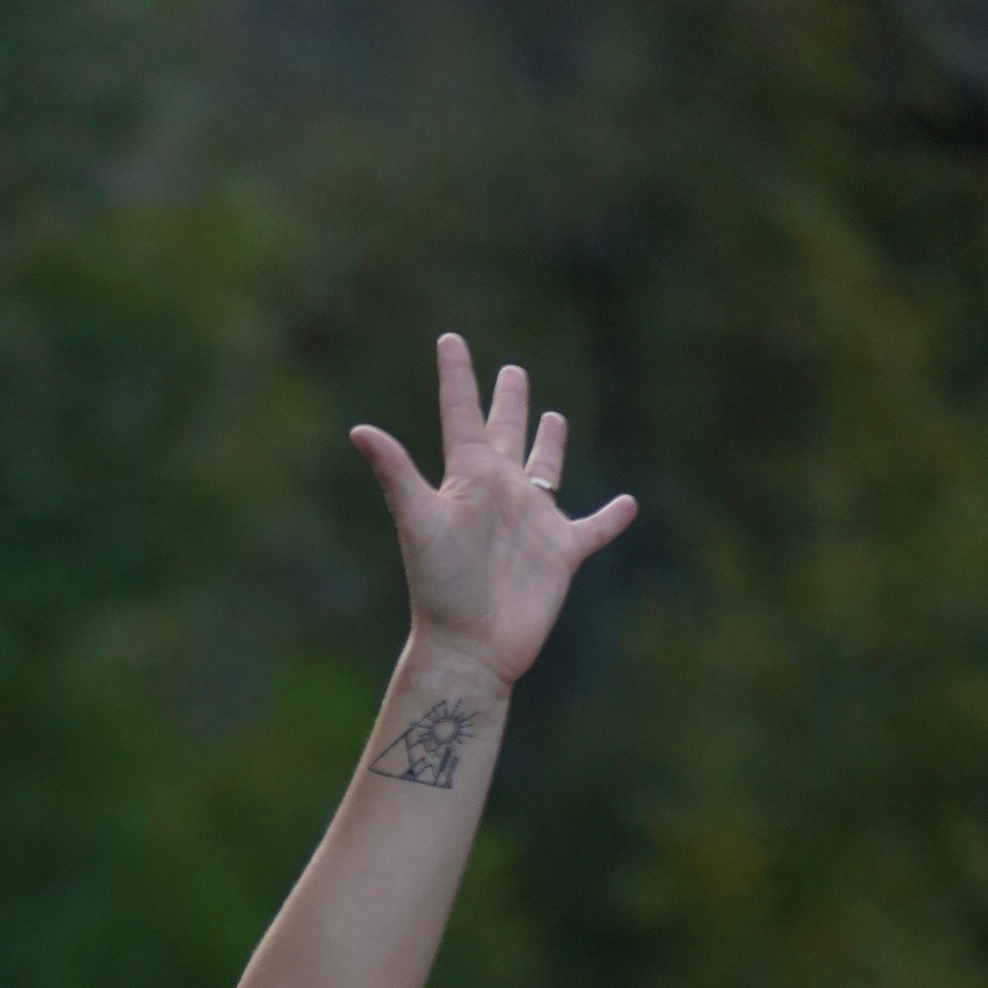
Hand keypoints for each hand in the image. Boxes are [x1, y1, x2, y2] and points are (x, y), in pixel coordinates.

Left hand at [351, 335, 635, 688]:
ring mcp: (533, 521)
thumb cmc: (440, 587)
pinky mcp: (561, 553)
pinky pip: (594, 528)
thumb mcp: (419, 522)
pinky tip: (628, 503)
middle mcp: (501, 492)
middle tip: (512, 370)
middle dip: (509, 401)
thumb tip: (359, 430)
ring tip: (554, 416)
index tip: (449, 339)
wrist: (469, 648)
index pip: (461, 414)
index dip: (457, 375)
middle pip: (507, 433)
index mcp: (469, 477)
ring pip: (546, 468)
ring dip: (551, 443)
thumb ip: (397, 474)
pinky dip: (612, 517)